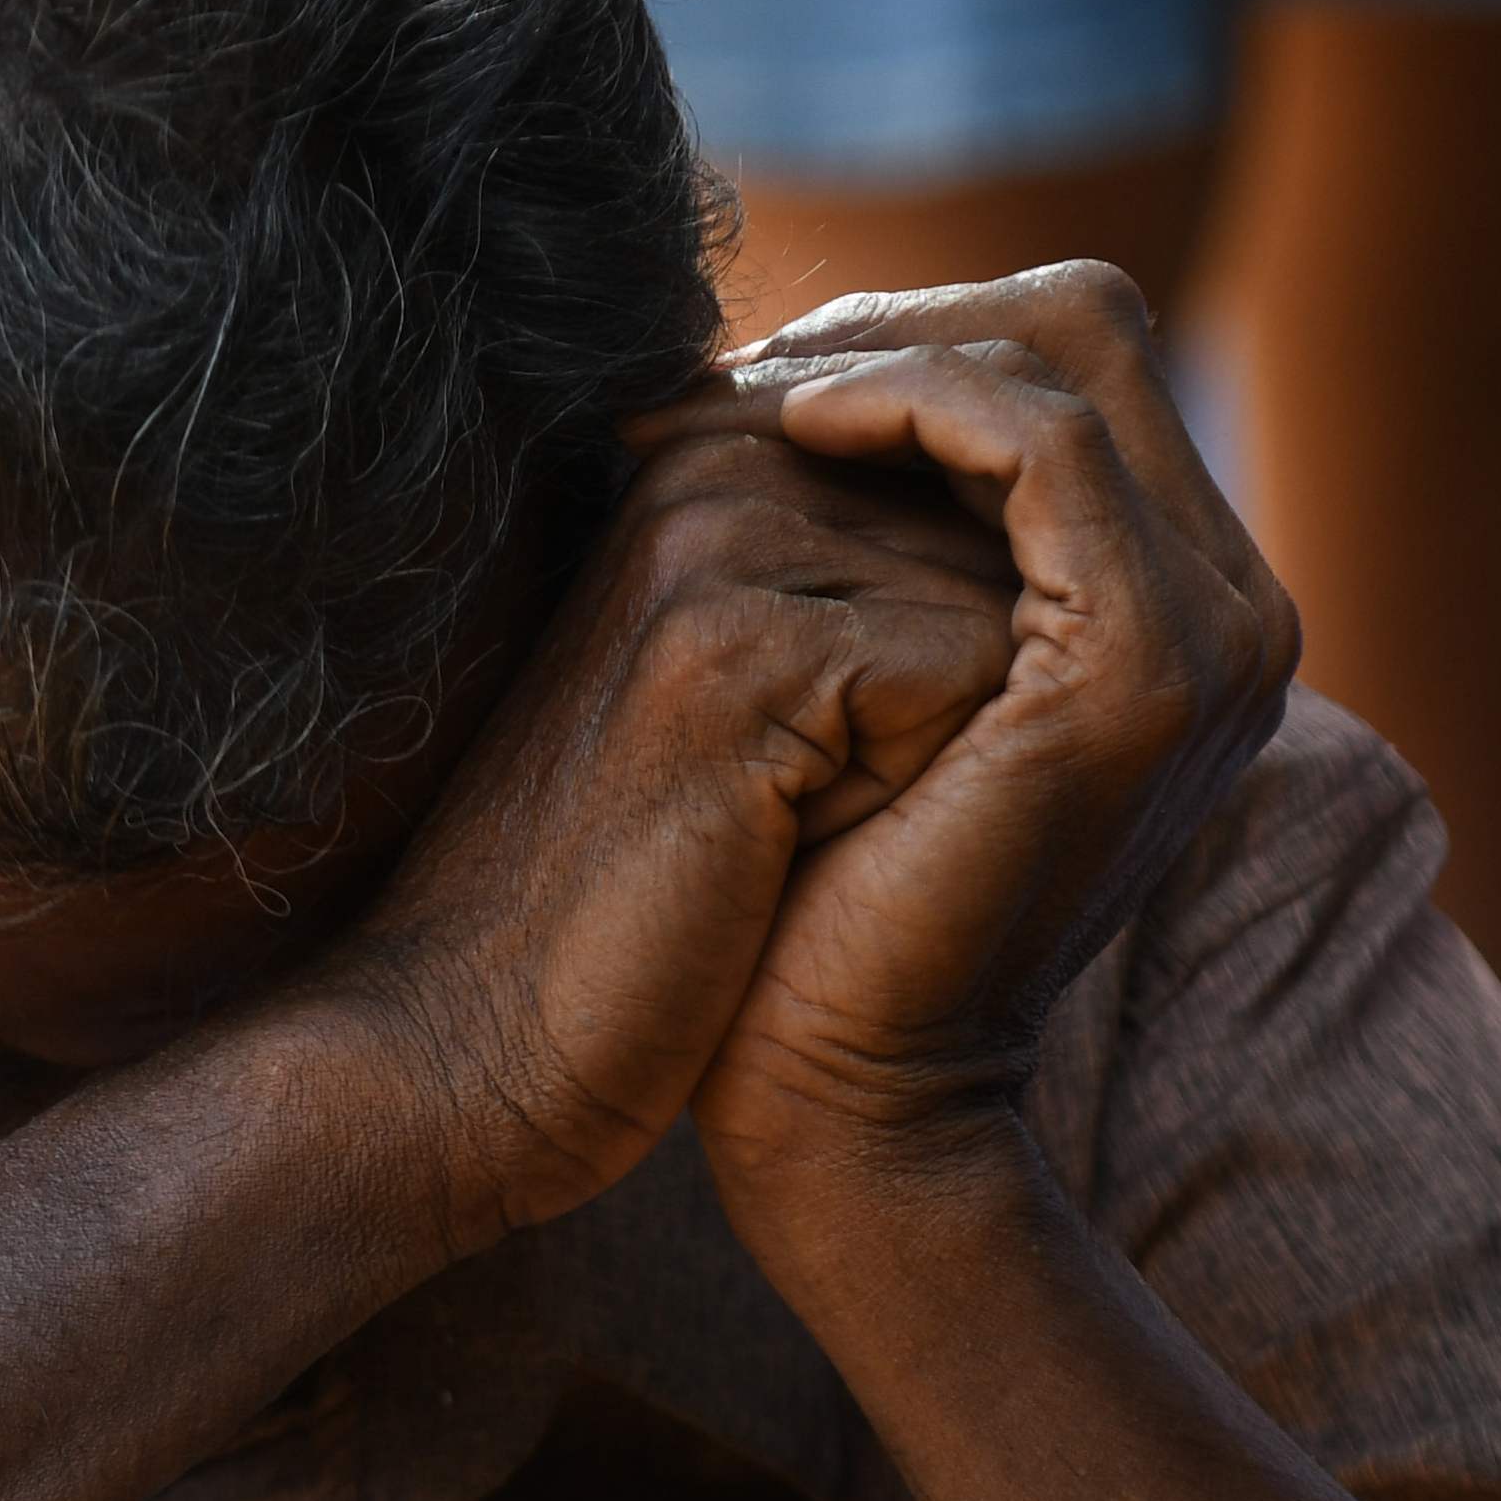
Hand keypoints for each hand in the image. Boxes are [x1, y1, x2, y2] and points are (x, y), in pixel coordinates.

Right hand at [301, 410, 1018, 1248]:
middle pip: (990, 534)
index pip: (958, 486)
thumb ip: (855, 588)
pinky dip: (919, 785)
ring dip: (940, 743)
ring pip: (998, 596)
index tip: (806, 766)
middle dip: (955, 692)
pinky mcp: (741, 641)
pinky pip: (966, 669)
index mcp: (704, 460)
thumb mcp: (749, 708)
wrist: (467, 1040)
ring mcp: (716, 542)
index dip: (945, 655)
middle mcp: (708, 466)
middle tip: (790, 808)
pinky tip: (786, 851)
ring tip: (779, 824)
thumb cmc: (627, 899)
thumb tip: (1034, 557)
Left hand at [683, 265, 1294, 1219]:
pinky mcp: (1151, 670)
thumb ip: (899, 530)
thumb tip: (796, 352)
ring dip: (890, 348)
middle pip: (1087, 324)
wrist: (840, 1082)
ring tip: (750, 397)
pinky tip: (794, 430)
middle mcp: (1237, 608)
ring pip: (1071, 355)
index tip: (754, 370)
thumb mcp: (876, 665)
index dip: (909, 330)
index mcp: (1184, 599)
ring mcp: (1216, 637)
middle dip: (904, 315)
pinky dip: (914, 406)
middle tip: (748, 365)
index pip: (1071, 357)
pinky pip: (1044, 446)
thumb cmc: (821, 887)